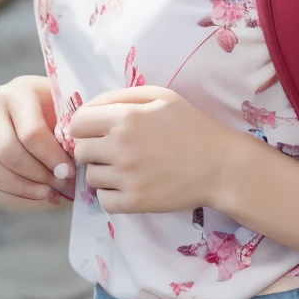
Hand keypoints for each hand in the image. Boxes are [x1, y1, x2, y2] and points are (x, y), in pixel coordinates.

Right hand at [0, 75, 75, 205]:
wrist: (49, 112)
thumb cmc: (65, 112)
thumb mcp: (72, 113)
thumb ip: (72, 130)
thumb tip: (72, 160)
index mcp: (18, 92)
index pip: (30, 132)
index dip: (51, 157)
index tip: (70, 171)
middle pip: (8, 150)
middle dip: (38, 172)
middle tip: (61, 183)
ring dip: (24, 184)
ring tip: (49, 190)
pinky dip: (12, 188)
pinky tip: (36, 191)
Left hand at [69, 86, 239, 214]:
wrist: (221, 166)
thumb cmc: (192, 126)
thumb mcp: (162, 96)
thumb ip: (122, 96)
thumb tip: (90, 107)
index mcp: (125, 117)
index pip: (77, 123)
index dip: (85, 126)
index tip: (99, 131)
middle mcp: (120, 147)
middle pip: (80, 151)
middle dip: (94, 149)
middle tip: (116, 150)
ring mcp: (126, 177)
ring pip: (90, 177)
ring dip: (103, 173)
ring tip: (127, 169)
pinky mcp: (134, 202)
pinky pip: (103, 200)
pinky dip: (111, 195)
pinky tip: (129, 186)